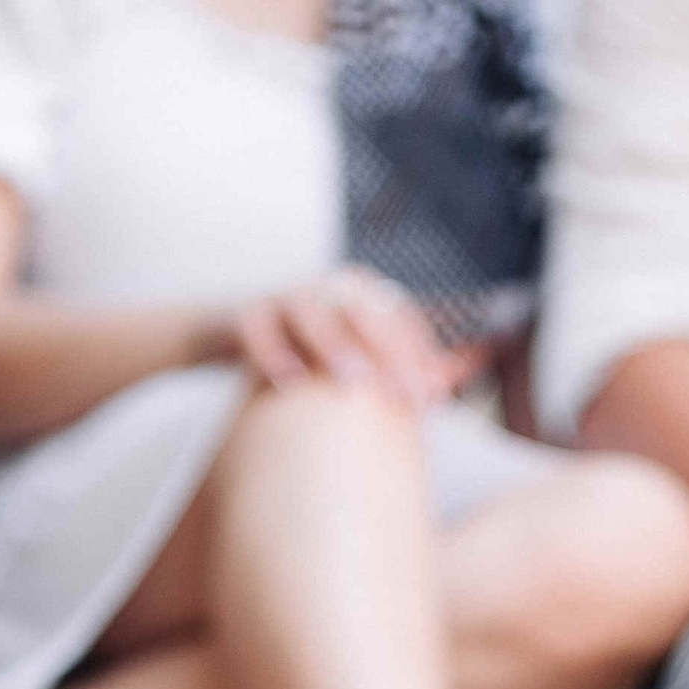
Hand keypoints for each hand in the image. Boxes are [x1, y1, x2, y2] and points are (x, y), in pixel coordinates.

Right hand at [209, 270, 474, 408]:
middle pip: (363, 311)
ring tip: (351, 381)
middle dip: (389, 353)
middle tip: (404, 396)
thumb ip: (406, 363)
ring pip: (311, 312)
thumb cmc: (310, 353)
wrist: (232, 333)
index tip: (432, 400)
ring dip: (333, 344)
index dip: (419, 356)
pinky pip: (257, 329)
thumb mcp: (358, 355)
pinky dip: (272, 352)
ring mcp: (285, 296)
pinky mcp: (245, 312)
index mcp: (362, 294)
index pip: (400, 318)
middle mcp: (328, 288)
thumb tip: (456, 380)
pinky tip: (287, 381)